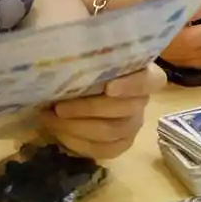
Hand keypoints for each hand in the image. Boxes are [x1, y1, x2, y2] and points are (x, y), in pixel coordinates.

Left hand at [40, 63, 164, 159]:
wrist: (80, 90)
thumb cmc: (85, 66)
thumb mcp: (88, 53)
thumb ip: (85, 52)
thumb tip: (64, 53)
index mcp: (145, 73)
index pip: (150, 81)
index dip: (131, 85)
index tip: (108, 88)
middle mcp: (142, 101)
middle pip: (124, 109)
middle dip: (87, 109)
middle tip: (58, 106)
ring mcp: (133, 125)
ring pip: (110, 131)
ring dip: (76, 126)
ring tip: (50, 118)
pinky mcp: (121, 144)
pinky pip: (102, 149)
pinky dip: (77, 142)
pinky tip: (59, 132)